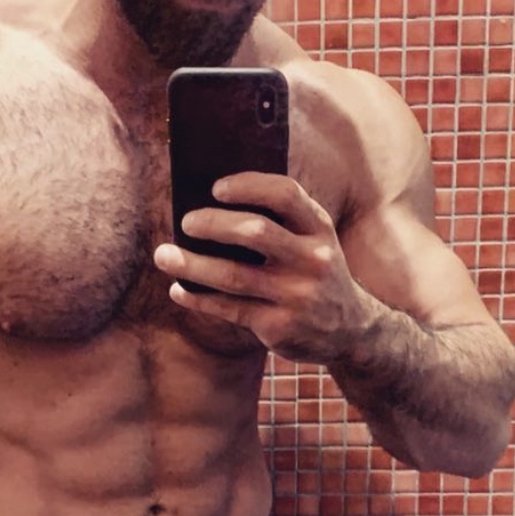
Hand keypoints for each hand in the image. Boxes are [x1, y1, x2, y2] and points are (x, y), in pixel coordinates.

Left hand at [154, 172, 375, 363]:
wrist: (350, 330)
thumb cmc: (317, 274)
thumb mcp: (316, 241)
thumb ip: (283, 221)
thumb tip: (215, 202)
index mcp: (320, 229)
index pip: (285, 195)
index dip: (248, 186)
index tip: (216, 188)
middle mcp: (312, 260)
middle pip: (256, 232)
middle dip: (213, 224)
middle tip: (186, 222)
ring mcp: (296, 296)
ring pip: (234, 275)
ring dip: (192, 264)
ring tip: (164, 255)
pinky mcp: (279, 327)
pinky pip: (229, 308)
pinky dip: (199, 297)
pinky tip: (179, 289)